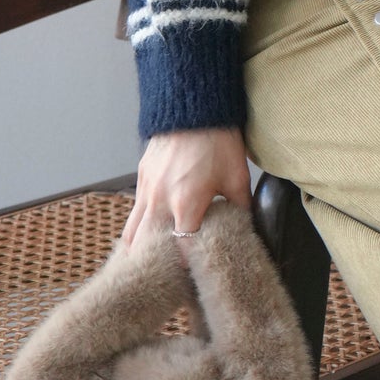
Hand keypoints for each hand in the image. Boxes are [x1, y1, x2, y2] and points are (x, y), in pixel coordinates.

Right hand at [120, 126, 252, 263]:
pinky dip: (139, 228)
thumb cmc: (218, 140)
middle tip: (169, 275)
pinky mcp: (140, 178)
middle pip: (147, 251)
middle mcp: (159, 202)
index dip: (188, 266)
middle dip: (158, 266)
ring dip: (142, 250)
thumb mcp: (237, 177)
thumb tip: (246, 230)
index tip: (196, 271)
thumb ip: (240, 210)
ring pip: (132, 235)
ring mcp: (146, 190)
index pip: (180, 253)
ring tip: (153, 262)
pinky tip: (151, 232)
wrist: (194, 105)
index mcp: (186, 206)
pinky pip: (134, 213)